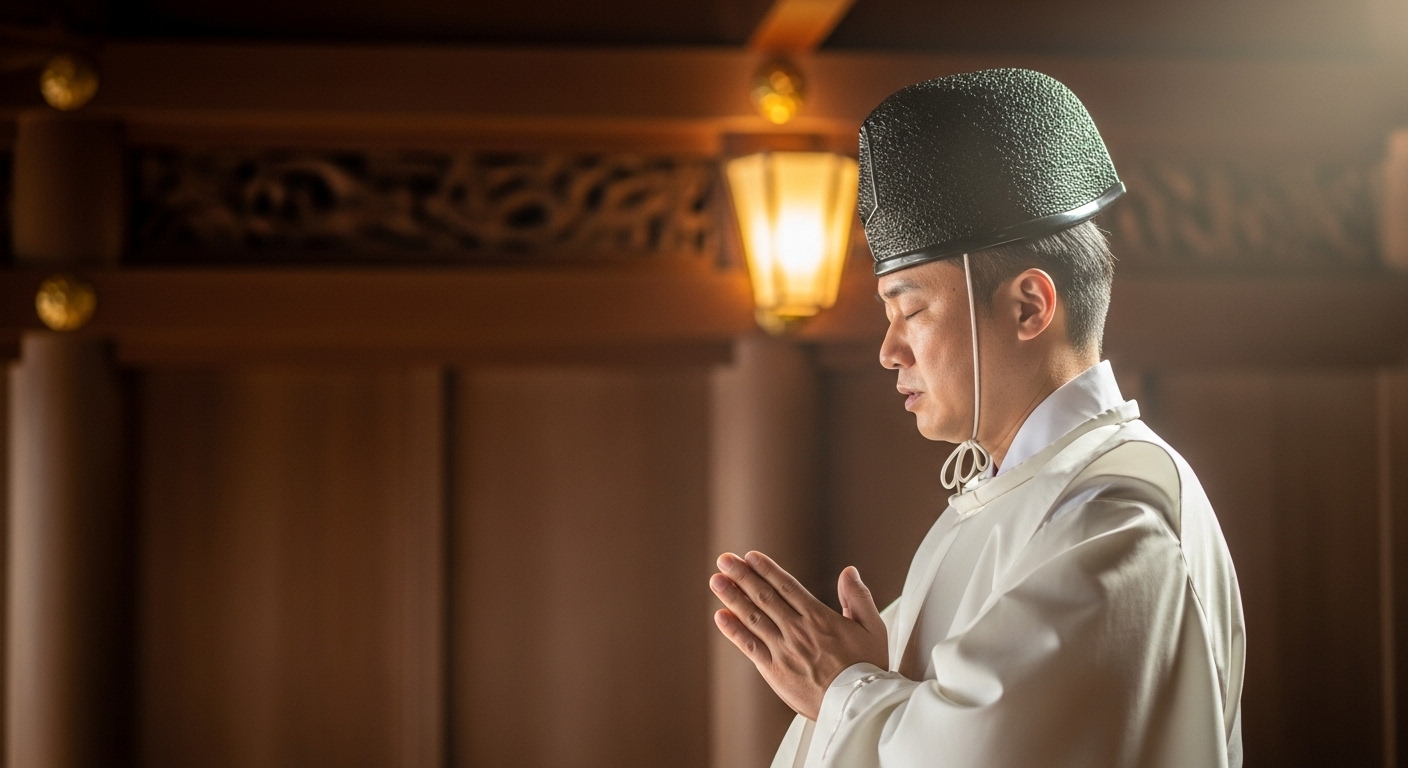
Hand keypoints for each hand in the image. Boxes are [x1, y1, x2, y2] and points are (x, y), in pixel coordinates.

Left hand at [710, 551, 887, 719]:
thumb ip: (858, 597)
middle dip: (742, 576)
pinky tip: (721, 616)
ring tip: (716, 580)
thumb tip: (848, 571)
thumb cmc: (869, 668)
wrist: (858, 706)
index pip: (787, 586)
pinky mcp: (775, 672)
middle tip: (724, 559)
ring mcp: (783, 650)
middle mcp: (797, 630)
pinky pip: (750, 647)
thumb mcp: (873, 628)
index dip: (766, 569)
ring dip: (733, 597)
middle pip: (765, 596)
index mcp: (819, 617)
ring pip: (753, 617)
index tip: (750, 556)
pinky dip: (733, 630)